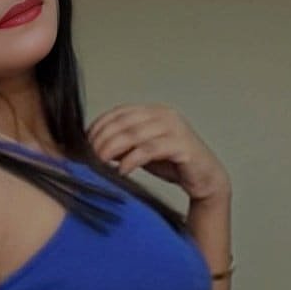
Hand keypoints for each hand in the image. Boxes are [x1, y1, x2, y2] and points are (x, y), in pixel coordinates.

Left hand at [86, 103, 229, 202]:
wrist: (205, 178)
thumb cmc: (173, 164)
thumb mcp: (142, 152)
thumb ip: (123, 146)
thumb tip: (94, 148)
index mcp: (152, 112)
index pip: (118, 112)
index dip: (99, 126)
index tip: (84, 143)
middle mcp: (163, 115)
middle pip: (123, 122)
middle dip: (103, 139)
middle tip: (89, 155)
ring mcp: (174, 128)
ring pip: (134, 134)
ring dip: (113, 148)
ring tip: (100, 162)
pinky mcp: (181, 146)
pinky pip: (150, 150)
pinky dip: (132, 160)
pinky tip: (122, 170)